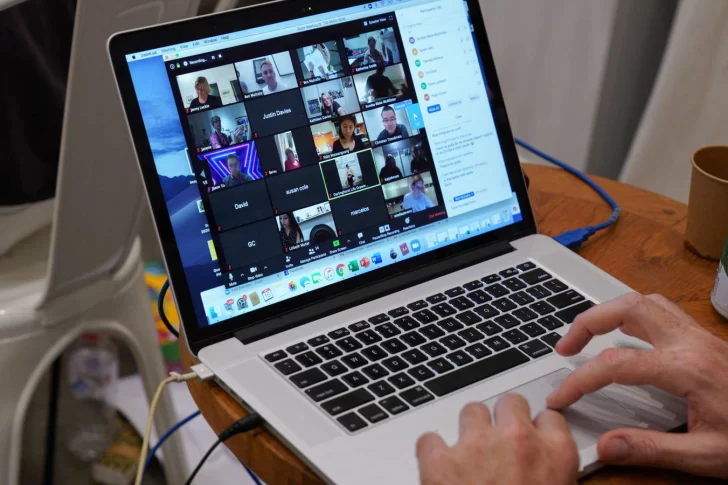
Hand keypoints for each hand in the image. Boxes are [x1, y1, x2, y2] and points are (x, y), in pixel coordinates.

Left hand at [416, 396, 577, 484]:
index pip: (550, 418)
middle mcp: (517, 441)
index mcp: (555, 456)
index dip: (538, 428)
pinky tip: (438, 469)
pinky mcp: (439, 461)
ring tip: (469, 456)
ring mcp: (476, 446)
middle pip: (510, 402)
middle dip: (503, 418)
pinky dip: (432, 453)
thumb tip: (544, 474)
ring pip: (471, 411)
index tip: (532, 436)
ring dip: (470, 430)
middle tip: (499, 439)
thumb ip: (553, 478)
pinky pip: (429, 439)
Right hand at [547, 293, 727, 478]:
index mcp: (687, 368)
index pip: (615, 365)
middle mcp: (690, 341)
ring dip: (608, 312)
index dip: (579, 381)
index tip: (559, 397)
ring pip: (644, 301)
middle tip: (564, 348)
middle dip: (587, 323)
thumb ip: (652, 450)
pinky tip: (626, 336)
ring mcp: (699, 335)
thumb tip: (605, 446)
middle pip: (627, 308)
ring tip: (587, 335)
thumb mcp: (707, 456)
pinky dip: (633, 314)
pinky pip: (660, 310)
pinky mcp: (705, 338)